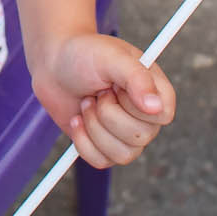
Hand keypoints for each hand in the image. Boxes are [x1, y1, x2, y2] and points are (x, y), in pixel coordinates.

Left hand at [32, 34, 175, 168]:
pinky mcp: (104, 146)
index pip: (164, 115)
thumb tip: (156, 107)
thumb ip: (136, 77)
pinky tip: (77, 119)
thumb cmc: (84, 54)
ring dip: (94, 127)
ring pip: (123, 154)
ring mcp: (126, 134)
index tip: (116, 87)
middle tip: (98, 92)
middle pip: (141, 137)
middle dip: (108, 113)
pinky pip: (101, 161)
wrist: (52, 65)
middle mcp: (145, 115)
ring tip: (87, 102)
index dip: (137, 106)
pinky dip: (83, 141)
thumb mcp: (110, 57)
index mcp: (155, 89)